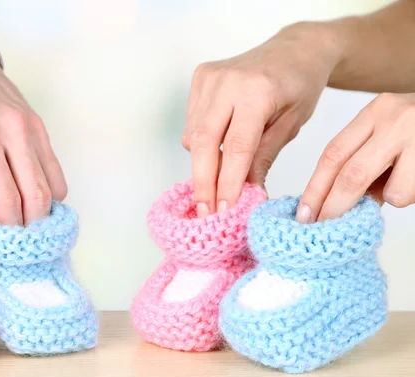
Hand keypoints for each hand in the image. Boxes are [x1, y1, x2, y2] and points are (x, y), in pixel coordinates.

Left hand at [0, 39, 66, 225]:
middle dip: (28, 227)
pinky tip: (32, 201)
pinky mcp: (44, 130)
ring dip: (41, 213)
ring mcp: (33, 129)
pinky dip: (49, 194)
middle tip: (15, 243)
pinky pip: (56, 172)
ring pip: (52, 188)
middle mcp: (13, 132)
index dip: (6, 229)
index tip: (0, 244)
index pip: (6, 200)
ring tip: (24, 226)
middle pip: (37, 197)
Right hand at [182, 22, 341, 215]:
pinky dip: (201, 143)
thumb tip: (246, 194)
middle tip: (206, 213)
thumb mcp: (292, 125)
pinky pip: (191, 123)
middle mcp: (228, 81)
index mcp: (258, 91)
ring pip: (194, 136)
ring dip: (203, 163)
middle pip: (204, 142)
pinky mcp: (200, 77)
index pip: (236, 147)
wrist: (295, 49)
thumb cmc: (299, 86)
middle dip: (204, 182)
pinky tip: (218, 148)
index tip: (225, 210)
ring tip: (220, 180)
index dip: (229, 182)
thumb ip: (264, 157)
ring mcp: (210, 77)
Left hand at [297, 93, 414, 221]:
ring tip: (409, 182)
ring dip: (394, 199)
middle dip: (334, 207)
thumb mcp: (391, 136)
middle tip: (324, 228)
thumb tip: (334, 204)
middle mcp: (398, 118)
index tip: (304, 214)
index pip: (333, 154)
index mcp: (377, 112)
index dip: (315, 188)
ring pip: (393, 192)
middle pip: (351, 173)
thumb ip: (365, 161)